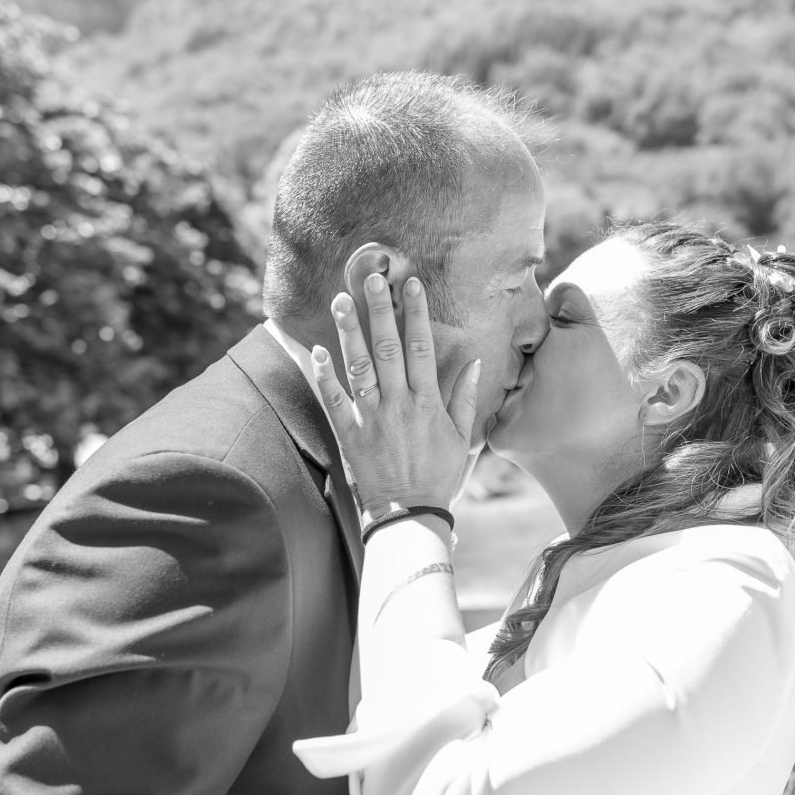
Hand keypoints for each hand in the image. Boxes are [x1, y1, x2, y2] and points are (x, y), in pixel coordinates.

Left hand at [312, 273, 480, 520]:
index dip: (417, 313)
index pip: (422, 348)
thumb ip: (467, 399)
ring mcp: (373, 419)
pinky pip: (334, 401)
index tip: (412, 284)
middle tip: (373, 278)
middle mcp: (399, 405)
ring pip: (360, 367)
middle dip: (381, 309)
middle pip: (388, 348)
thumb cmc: (438, 477)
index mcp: (428, 403)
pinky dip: (325, 376)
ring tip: (340, 300)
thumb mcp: (462, 438)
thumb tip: (476, 363)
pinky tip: (317, 350)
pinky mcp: (350, 435)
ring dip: (349, 332)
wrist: (410, 516)